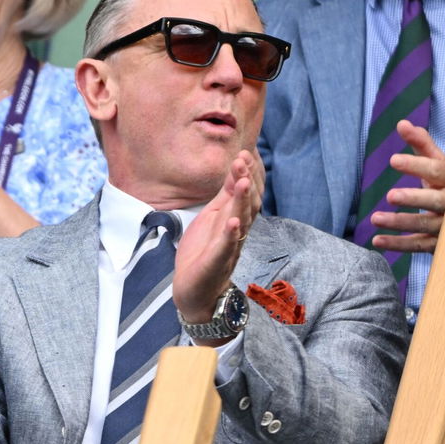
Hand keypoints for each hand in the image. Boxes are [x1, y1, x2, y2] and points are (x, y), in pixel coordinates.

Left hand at [173, 150, 262, 336]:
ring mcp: (228, 248)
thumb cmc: (204, 252)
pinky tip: (232, 222)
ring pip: (240, 222)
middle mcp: (236, 232)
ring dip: (242, 202)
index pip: (247, 194)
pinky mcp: (216, 263)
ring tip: (242, 182)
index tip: (247, 152)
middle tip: (243, 159)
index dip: (248, 174)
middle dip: (247, 181)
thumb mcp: (213, 217)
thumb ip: (224, 195)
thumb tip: (235, 168)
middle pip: (248, 204)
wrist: (195, 291)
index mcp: (234, 219)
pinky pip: (226, 248)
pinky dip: (230, 235)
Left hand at [370, 120, 444, 253]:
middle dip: (414, 199)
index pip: (437, 170)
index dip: (416, 165)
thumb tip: (401, 123)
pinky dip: (398, 244)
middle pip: (435, 201)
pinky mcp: (439, 243)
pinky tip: (377, 240)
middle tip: (391, 195)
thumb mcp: (439, 164)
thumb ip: (421, 145)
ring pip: (425, 225)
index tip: (393, 159)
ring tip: (375, 218)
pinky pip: (418, 245)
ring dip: (400, 223)